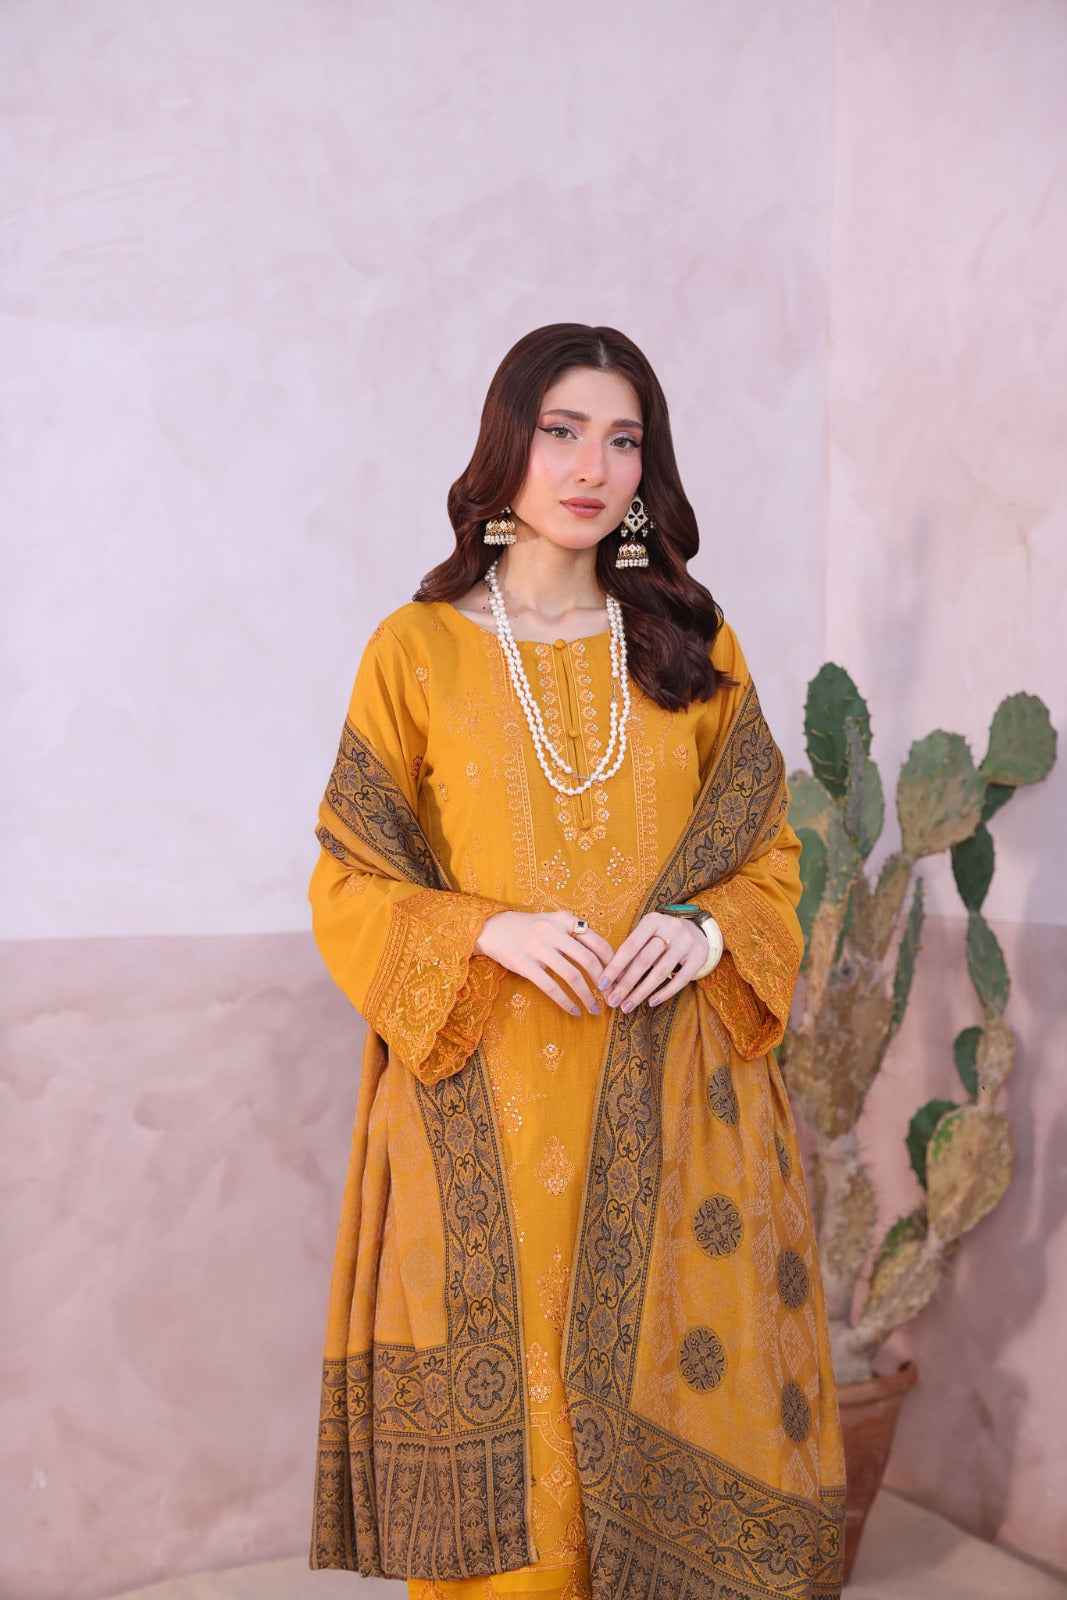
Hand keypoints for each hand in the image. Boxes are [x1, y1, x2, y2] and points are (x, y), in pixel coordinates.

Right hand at [475, 910, 613, 1016]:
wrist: (492, 928)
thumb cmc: (528, 928)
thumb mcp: (553, 922)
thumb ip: (575, 934)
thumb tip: (605, 958)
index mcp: (565, 919)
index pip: (598, 943)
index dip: (613, 964)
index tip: (619, 979)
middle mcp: (553, 931)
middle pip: (588, 960)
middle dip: (604, 982)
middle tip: (611, 997)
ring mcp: (538, 948)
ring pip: (572, 976)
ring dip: (587, 996)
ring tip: (595, 1009)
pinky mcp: (525, 965)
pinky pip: (551, 987)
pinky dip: (566, 1001)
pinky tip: (574, 1010)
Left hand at [597, 912, 708, 1012]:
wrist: (698, 929)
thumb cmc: (663, 934)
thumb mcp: (647, 933)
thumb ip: (632, 951)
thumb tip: (611, 979)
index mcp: (652, 920)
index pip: (630, 946)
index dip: (615, 967)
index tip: (601, 984)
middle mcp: (671, 928)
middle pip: (644, 961)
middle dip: (626, 984)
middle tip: (613, 1001)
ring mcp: (687, 942)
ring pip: (660, 972)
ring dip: (641, 992)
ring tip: (627, 1006)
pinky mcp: (699, 957)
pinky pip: (680, 980)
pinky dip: (664, 993)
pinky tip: (650, 1002)